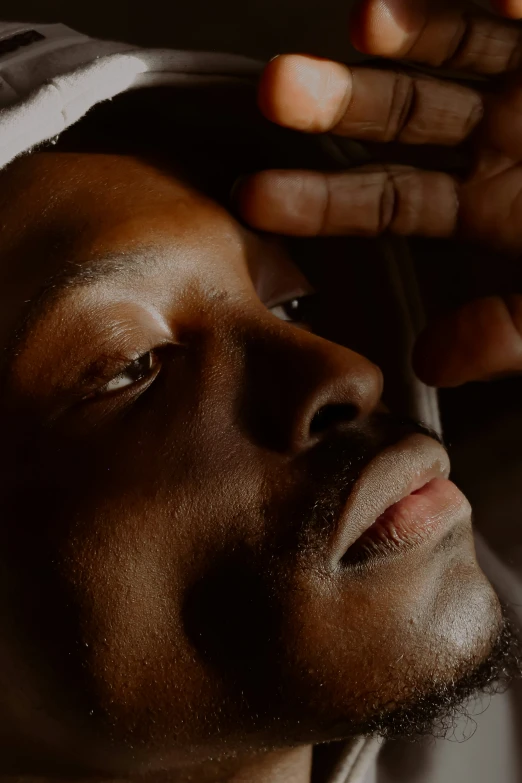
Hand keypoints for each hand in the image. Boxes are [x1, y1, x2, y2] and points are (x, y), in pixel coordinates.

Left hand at [237, 0, 521, 386]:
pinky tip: (450, 0)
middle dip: (338, 105)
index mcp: (482, 206)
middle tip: (273, 93)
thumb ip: (502, 336)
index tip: (253, 199)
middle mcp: (496, 140)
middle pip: (400, 119)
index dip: (318, 201)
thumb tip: (425, 360)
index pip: (382, 203)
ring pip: (455, 49)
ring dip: (407, 33)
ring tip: (361, 24)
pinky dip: (501, 4)